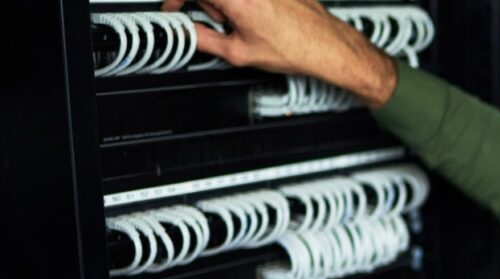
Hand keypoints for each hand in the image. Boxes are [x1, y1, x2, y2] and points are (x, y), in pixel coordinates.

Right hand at [160, 0, 396, 107]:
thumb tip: (186, 33)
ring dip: (229, 3)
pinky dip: (246, 2)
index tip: (173, 8)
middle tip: (224, 25)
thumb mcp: (239, 53)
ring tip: (247, 24)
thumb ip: (203, 39)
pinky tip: (259, 17)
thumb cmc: (293, 48)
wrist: (326, 46)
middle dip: (210, 5)